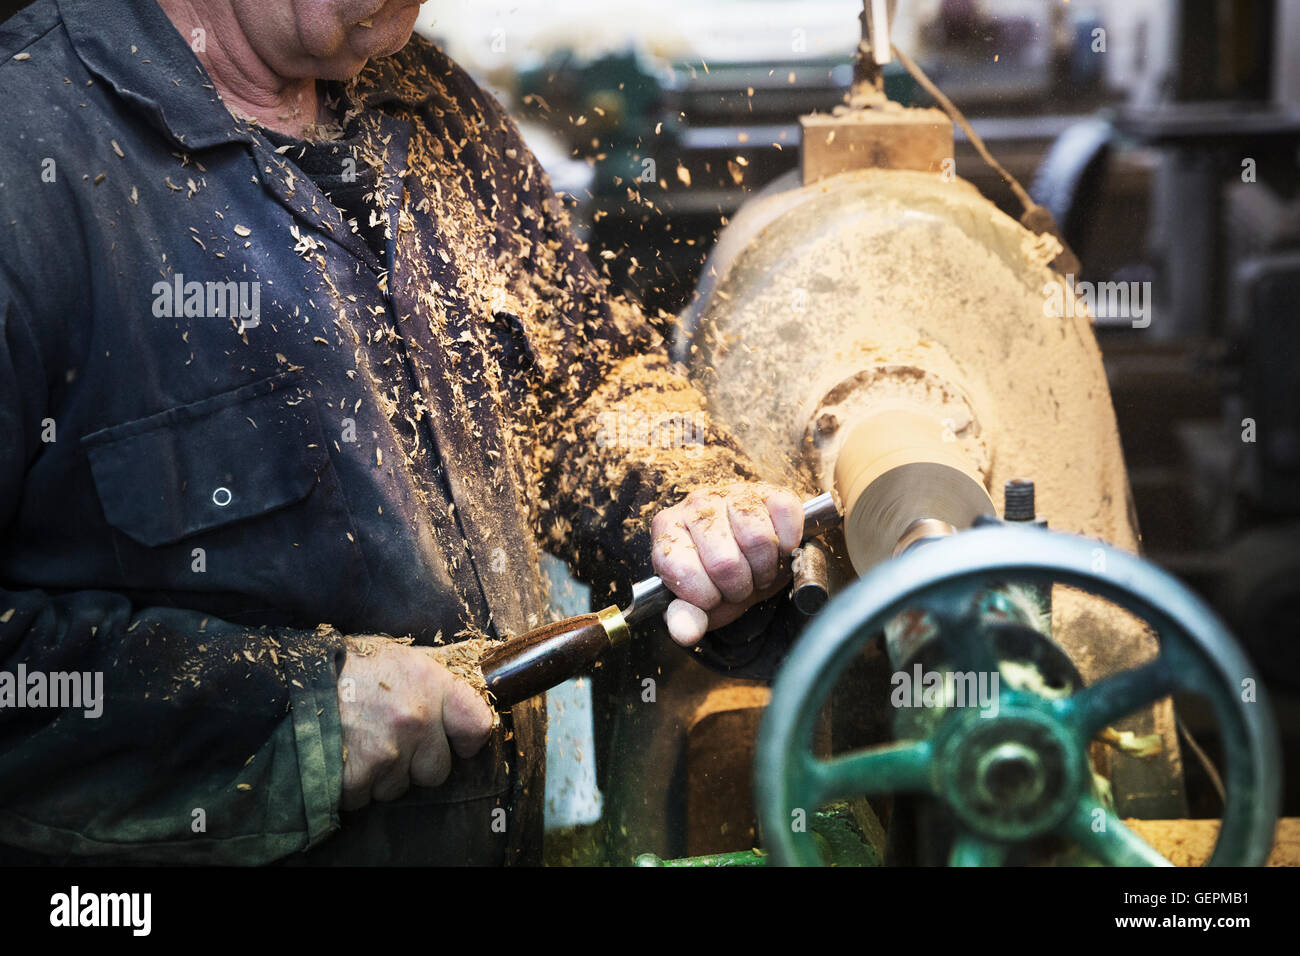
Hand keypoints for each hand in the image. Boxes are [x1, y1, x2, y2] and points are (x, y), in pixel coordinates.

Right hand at [337, 637, 493, 810]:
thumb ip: (434, 673)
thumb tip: (467, 677)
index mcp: (431, 684)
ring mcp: (387, 751)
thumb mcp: (398, 655)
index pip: (478, 725)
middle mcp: (416, 719)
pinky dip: (353, 787)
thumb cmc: (346, 665)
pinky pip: (365, 799)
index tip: (455, 740)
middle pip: (437, 770)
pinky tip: (341, 759)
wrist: (290, 680)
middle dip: (416, 763)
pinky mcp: (357, 776)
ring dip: (381, 776)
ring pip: (399, 788)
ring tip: (359, 745)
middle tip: (389, 740)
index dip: (466, 738)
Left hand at [650, 482, 803, 646]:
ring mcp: (733, 493)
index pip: (684, 573)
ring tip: (757, 569)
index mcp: (668, 530)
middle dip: (738, 587)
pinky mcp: (769, 491)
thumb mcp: (699, 602)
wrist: (749, 553)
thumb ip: (687, 617)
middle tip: (740, 584)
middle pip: (725, 562)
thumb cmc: (717, 577)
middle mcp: (696, 504)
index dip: (706, 597)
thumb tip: (686, 633)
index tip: (712, 595)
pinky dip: (788, 543)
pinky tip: (777, 548)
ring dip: (765, 568)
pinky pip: (786, 517)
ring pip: (759, 540)